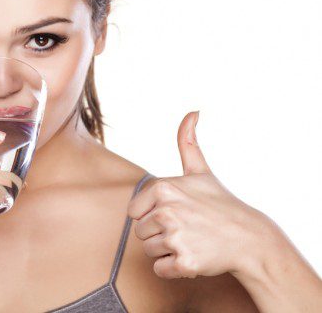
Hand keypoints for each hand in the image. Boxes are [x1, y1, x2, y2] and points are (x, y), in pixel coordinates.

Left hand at [127, 111, 273, 278]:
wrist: (248, 238)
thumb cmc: (220, 204)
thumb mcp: (201, 172)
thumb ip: (187, 142)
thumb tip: (193, 112)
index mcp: (164, 188)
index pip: (134, 213)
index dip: (152, 216)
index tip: (175, 213)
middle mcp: (167, 211)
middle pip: (140, 233)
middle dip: (159, 235)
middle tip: (186, 229)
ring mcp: (176, 237)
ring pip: (149, 251)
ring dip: (167, 251)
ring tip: (191, 241)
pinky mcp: (184, 262)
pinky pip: (160, 270)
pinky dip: (174, 268)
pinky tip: (192, 256)